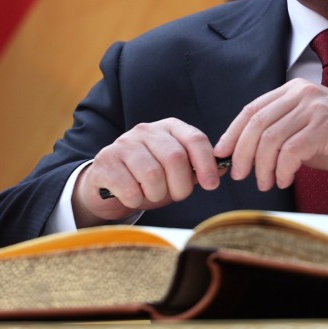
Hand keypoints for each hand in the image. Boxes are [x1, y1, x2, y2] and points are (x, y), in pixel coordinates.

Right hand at [72, 118, 224, 225]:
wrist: (109, 185)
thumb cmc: (148, 179)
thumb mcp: (176, 173)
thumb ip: (197, 169)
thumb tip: (222, 169)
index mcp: (169, 128)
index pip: (195, 139)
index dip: (206, 163)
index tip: (211, 185)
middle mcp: (146, 130)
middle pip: (175, 158)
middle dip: (180, 186)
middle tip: (175, 196)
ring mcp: (123, 144)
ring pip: (153, 175)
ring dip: (157, 195)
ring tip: (151, 196)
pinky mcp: (105, 162)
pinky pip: (130, 189)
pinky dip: (136, 200)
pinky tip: (133, 197)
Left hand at [213, 79, 327, 191]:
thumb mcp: (305, 131)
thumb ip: (278, 134)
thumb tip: (241, 153)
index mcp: (294, 90)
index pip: (252, 110)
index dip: (233, 134)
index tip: (222, 155)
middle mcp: (303, 93)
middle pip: (257, 123)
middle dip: (243, 153)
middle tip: (241, 175)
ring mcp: (316, 108)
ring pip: (271, 138)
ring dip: (262, 167)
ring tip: (266, 183)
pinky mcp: (327, 126)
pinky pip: (291, 151)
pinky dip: (282, 170)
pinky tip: (284, 180)